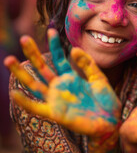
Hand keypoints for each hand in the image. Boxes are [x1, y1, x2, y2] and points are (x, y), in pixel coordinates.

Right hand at [4, 29, 120, 135]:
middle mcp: (61, 87)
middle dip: (33, 54)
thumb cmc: (106, 101)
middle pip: (42, 69)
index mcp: (72, 78)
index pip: (59, 59)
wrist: (111, 121)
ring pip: (34, 85)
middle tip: (25, 38)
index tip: (50, 30)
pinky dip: (25, 102)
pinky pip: (36, 108)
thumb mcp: (99, 78)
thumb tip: (73, 49)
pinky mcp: (55, 113)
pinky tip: (15, 93)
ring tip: (9, 59)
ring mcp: (57, 99)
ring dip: (21, 73)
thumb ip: (88, 64)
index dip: (54, 46)